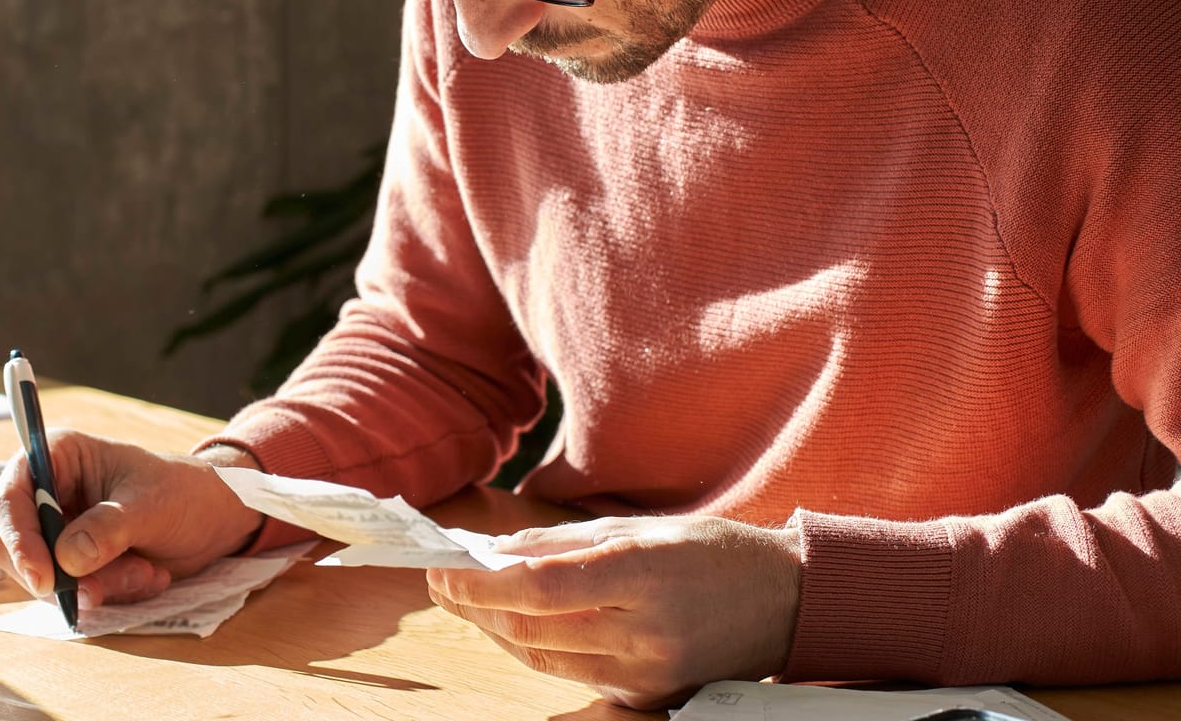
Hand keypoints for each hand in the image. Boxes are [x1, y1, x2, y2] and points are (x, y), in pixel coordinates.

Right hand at [0, 431, 264, 607]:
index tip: (44, 577)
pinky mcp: (74, 564)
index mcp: (58, 457)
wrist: (215, 520)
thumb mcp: (151, 506)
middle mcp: (48, 493)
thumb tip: (67, 559)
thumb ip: (107, 529)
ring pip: (43, 576)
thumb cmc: (184, 493)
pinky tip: (147, 576)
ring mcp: (59, 532)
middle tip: (108, 584)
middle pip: (13, 544)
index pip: (10, 497)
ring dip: (96, 585)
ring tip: (146, 572)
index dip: (17, 538)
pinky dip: (107, 594)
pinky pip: (69, 593)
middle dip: (62, 573)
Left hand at [426, 515, 802, 708]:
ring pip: (544, 659)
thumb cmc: (709, 553)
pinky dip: (537, 649)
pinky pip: (574, 676)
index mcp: (640, 577)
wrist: (785, 602)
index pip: (537, 590)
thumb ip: (559, 543)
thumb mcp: (636, 528)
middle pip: (531, 630)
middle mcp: (644, 635)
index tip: (443, 569)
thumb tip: (493, 552)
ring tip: (468, 601)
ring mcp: (648, 675)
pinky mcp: (649, 699)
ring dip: (498, 630)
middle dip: (476, 608)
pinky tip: (514, 625)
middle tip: (443, 583)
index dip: (480, 585)